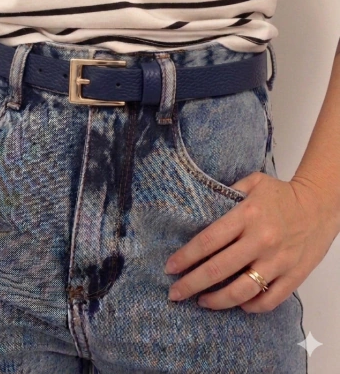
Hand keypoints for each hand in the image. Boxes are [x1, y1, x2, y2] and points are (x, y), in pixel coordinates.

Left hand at [164, 170, 339, 312]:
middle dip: (191, 284)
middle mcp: (260, 240)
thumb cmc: (281, 194)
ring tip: (202, 301)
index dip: (186, 257)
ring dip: (217, 301)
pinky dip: (250, 307)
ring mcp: (278, 261)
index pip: (208, 240)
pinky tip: (237, 305)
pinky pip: (268, 300)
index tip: (170, 267)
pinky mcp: (293, 276)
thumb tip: (199, 207)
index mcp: (247, 215)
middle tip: (175, 293)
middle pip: (218, 269)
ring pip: (241, 291)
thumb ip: (227, 193)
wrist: (320, 205)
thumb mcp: (252, 183)